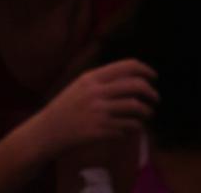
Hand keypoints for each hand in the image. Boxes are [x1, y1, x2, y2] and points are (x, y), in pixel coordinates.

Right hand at [33, 59, 157, 152]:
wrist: (45, 133)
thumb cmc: (65, 108)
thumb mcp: (80, 86)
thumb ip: (103, 79)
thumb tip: (133, 75)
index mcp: (92, 78)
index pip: (128, 66)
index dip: (146, 70)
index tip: (154, 77)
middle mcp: (96, 92)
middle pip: (136, 86)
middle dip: (151, 92)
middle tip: (155, 99)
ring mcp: (97, 112)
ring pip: (135, 107)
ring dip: (146, 112)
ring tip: (147, 114)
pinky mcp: (98, 131)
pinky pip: (126, 127)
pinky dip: (133, 128)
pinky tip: (132, 129)